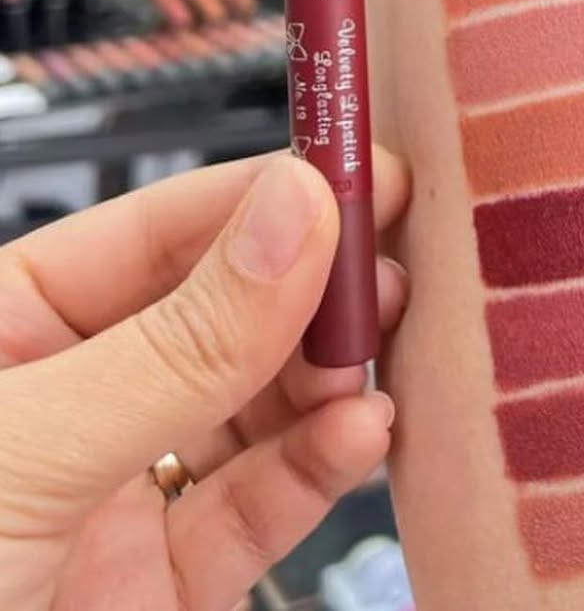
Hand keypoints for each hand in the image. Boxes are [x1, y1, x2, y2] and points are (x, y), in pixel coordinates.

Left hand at [0, 147, 409, 610]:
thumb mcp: (30, 450)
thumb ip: (178, 341)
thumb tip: (294, 214)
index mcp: (3, 333)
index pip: (150, 232)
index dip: (256, 195)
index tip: (352, 172)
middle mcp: (66, 402)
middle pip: (214, 313)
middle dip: (303, 285)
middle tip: (388, 256)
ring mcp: (115, 497)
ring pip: (249, 409)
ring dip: (322, 375)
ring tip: (377, 345)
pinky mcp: (161, 589)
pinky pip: (254, 511)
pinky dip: (315, 468)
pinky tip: (360, 430)